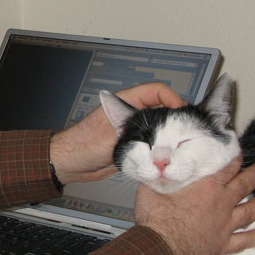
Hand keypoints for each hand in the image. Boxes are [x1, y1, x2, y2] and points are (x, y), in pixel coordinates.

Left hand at [49, 82, 184, 183]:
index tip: (182, 113)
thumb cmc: (80, 145)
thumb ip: (135, 133)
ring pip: (159, 127)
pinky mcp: (133, 144)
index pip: (156, 91)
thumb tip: (159, 134)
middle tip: (186, 132)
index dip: (172, 99)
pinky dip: (160, 149)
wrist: (69, 163)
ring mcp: (133, 129)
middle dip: (175, 119)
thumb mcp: (111, 137)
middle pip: (162, 109)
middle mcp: (131, 113)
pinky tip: (166, 156)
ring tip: (178, 145)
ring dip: (168, 136)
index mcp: (124, 102)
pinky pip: (153, 143)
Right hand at [136, 158, 254, 254]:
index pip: (225, 167)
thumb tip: (157, 163)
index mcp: (205, 186)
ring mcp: (225, 224)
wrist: (161, 249)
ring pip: (251, 210)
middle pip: (244, 184)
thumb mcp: (151, 187)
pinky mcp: (223, 244)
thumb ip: (160, 175)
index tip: (239, 150)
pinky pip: (247, 240)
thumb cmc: (156, 218)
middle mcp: (221, 203)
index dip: (234, 157)